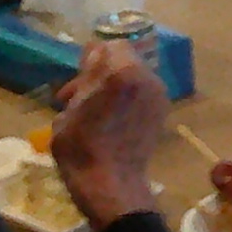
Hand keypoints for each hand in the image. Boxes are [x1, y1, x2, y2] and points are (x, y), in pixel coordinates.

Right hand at [51, 40, 168, 229]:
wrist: (111, 185)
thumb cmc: (81, 148)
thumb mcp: (69, 110)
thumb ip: (83, 80)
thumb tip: (91, 66)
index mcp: (121, 72)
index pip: (109, 46)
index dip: (92, 58)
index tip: (78, 75)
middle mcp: (147, 78)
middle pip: (124, 60)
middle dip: (102, 72)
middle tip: (81, 94)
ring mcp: (158, 95)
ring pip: (134, 76)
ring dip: (115, 86)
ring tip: (95, 109)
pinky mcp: (162, 112)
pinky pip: (142, 93)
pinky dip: (128, 99)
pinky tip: (112, 120)